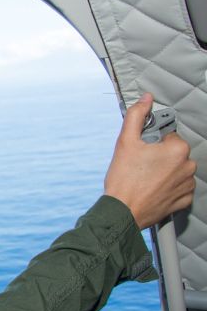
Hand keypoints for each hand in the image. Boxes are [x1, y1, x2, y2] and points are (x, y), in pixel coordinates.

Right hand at [104, 93, 195, 228]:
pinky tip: (152, 190)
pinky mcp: (184, 200)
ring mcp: (188, 185)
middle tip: (140, 166)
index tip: (140, 152)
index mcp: (177, 149)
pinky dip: (168, 188)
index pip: (168, 136)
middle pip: (173, 153)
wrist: (123, 212)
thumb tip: (146, 99)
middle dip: (159, 157)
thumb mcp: (125, 142)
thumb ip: (137, 116)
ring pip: (177, 170)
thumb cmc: (124, 179)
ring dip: (164, 172)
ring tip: (144, 179)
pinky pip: (179, 188)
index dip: (151, 142)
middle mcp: (188, 166)